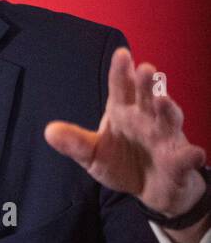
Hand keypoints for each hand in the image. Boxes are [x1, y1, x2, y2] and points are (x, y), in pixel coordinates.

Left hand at [45, 46, 206, 216]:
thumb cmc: (121, 162)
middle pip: (147, 97)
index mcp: (123, 112)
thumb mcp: (93, 154)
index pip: (121, 88)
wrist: (148, 189)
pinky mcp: (178, 161)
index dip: (121, 72)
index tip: (121, 54)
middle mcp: (146, 119)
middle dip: (147, 84)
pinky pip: (186, 157)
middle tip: (146, 69)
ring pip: (169, 120)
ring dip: (168, 109)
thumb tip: (49, 131)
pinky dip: (190, 155)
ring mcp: (165, 138)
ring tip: (163, 100)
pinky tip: (193, 154)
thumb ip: (75, 143)